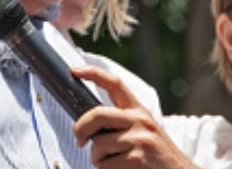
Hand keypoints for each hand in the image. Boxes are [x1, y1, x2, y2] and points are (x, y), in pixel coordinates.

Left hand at [72, 65, 198, 168]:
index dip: (93, 73)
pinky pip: (105, 165)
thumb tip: (88, 125)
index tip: (75, 71)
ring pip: (98, 144)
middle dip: (80, 128)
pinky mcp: (138, 158)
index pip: (114, 83)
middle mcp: (140, 120)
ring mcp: (140, 138)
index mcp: (139, 111)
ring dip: (97, 159)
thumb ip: (122, 123)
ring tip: (110, 163)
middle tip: (79, 140)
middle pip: (97, 114)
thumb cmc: (157, 157)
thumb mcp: (144, 131)